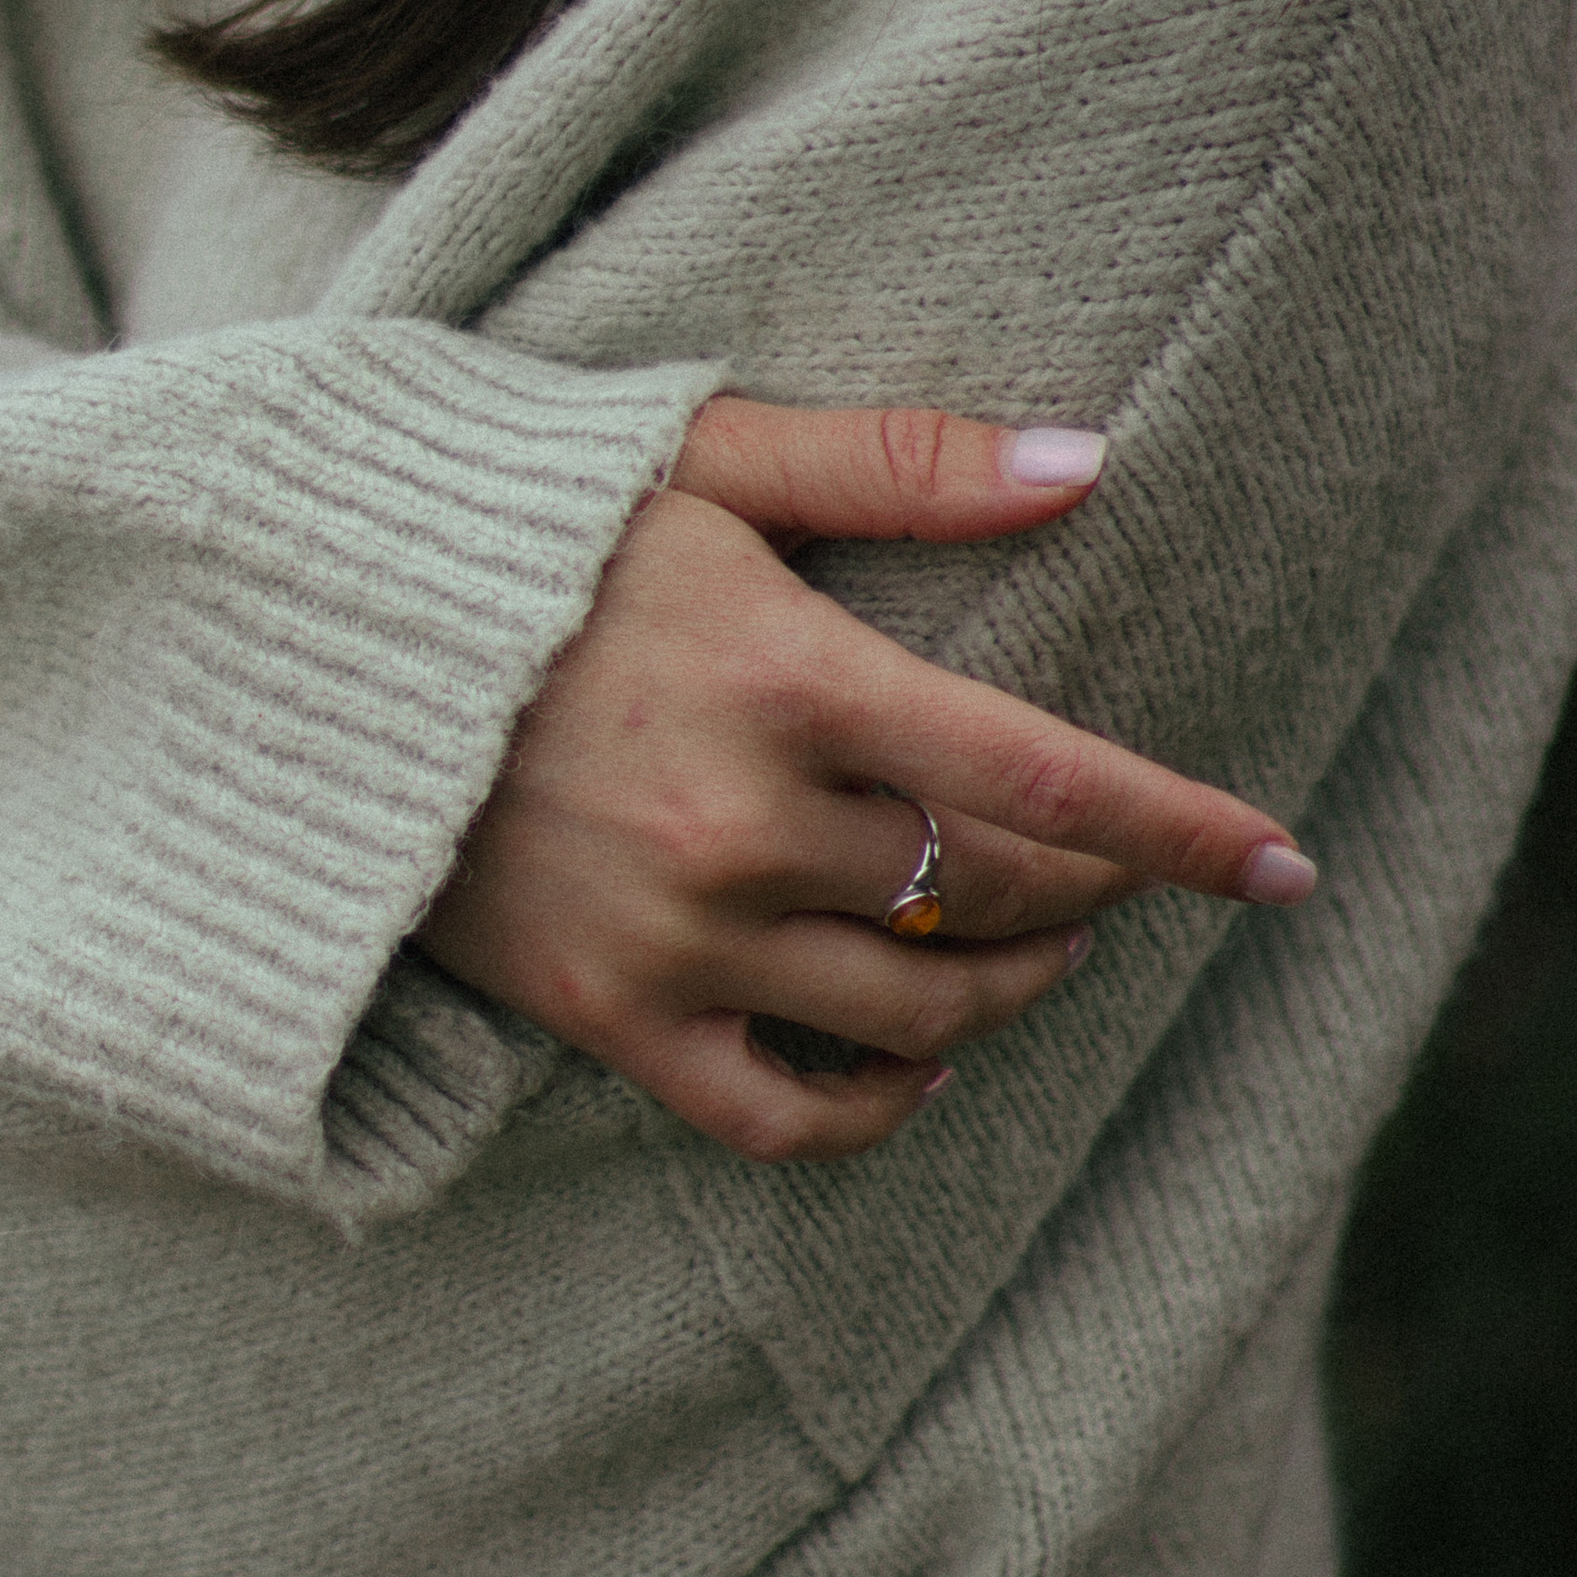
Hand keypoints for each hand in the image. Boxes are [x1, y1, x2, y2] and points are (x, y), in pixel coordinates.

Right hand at [418, 395, 1315, 1162]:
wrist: (294, 653)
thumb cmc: (509, 533)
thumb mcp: (694, 461)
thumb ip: (895, 464)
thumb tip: (1088, 463)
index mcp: (782, 674)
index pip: (1041, 775)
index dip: (1181, 828)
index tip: (1282, 866)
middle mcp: (739, 824)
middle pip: (994, 898)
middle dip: (1089, 894)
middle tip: (1111, 872)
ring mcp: (669, 936)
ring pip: (920, 1017)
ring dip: (1008, 994)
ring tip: (1027, 951)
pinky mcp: (602, 1015)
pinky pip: (783, 1115)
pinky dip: (874, 1107)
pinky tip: (907, 1063)